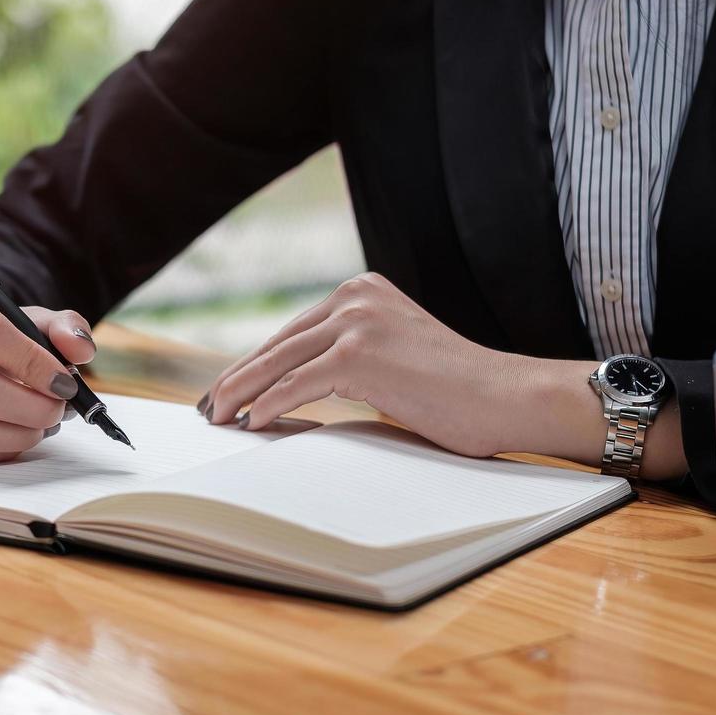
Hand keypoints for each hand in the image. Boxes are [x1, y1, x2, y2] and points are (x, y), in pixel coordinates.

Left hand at [201, 272, 561, 458]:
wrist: (504, 397)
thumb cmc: (457, 391)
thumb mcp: (395, 356)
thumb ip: (352, 357)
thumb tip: (298, 386)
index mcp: (363, 292)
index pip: (294, 331)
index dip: (257, 362)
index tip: (231, 387)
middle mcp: (355, 298)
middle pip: (279, 343)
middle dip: (239, 377)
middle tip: (211, 405)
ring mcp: (357, 323)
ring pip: (279, 363)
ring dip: (241, 393)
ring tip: (218, 418)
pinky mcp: (359, 355)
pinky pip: (296, 385)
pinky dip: (268, 406)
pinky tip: (251, 423)